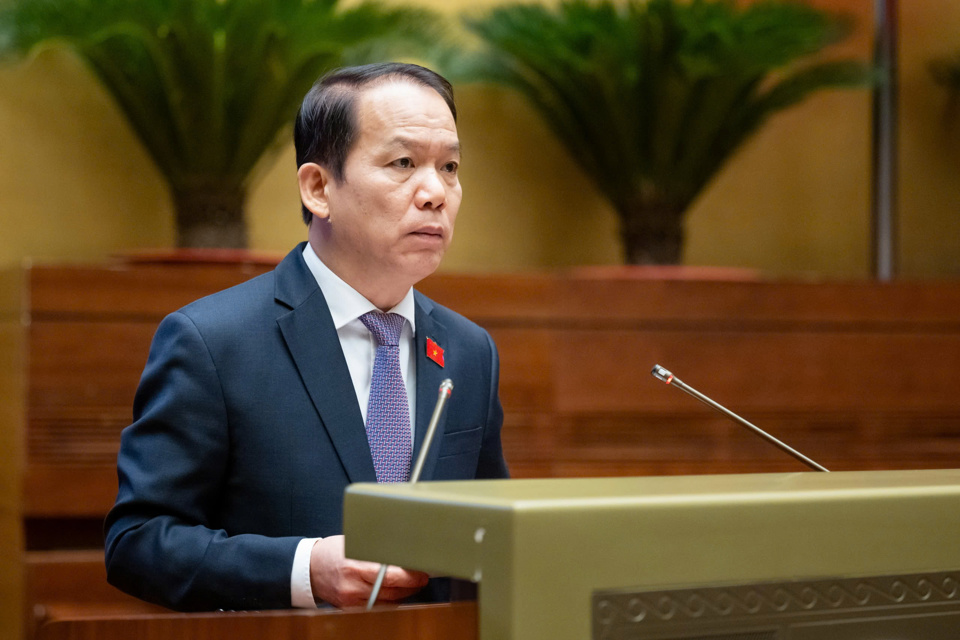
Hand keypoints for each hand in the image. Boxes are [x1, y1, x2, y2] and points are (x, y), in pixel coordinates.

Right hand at [309, 535, 429, 607]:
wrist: (309, 570)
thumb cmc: (331, 552)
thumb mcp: (353, 545)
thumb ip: (375, 551)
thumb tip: (400, 553)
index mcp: (354, 567)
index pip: (390, 576)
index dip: (410, 577)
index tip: (421, 573)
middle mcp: (352, 587)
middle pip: (391, 591)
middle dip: (410, 586)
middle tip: (421, 578)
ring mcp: (351, 600)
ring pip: (386, 602)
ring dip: (402, 595)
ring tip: (410, 585)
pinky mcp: (350, 608)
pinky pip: (376, 608)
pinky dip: (388, 601)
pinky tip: (394, 593)